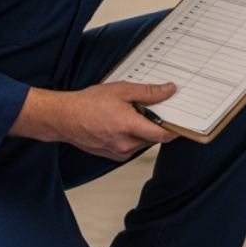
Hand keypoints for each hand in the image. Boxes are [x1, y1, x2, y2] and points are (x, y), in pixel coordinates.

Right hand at [11, 81, 177, 160]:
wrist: (63, 118)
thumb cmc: (87, 104)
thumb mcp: (121, 90)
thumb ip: (148, 92)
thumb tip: (169, 91)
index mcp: (129, 127)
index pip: (163, 135)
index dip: (175, 128)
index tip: (182, 120)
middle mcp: (125, 144)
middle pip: (154, 138)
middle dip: (157, 125)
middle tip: (154, 109)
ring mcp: (118, 152)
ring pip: (143, 143)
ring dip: (144, 131)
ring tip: (131, 114)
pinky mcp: (113, 156)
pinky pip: (132, 147)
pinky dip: (133, 136)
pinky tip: (123, 123)